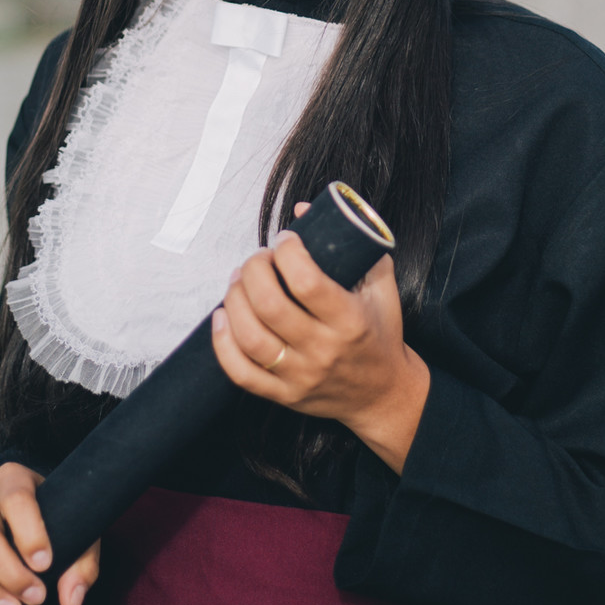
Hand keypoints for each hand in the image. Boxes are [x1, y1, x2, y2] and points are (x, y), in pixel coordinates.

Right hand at [0, 461, 100, 604]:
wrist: (28, 518)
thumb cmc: (55, 523)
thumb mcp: (78, 534)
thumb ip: (81, 566)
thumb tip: (70, 602)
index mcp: (13, 479)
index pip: (17, 500)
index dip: (29, 533)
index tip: (44, 565)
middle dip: (8, 574)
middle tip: (34, 600)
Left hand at [211, 205, 429, 473]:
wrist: (382, 394)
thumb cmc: (379, 333)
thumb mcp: (380, 285)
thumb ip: (354, 244)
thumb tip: (303, 208)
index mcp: (350, 320)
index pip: (306, 282)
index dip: (287, 252)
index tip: (284, 239)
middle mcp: (323, 350)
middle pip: (270, 307)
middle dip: (254, 271)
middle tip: (257, 259)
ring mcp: (300, 376)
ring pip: (251, 338)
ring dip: (235, 301)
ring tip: (238, 281)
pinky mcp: (283, 395)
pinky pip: (241, 373)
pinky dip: (223, 343)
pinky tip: (222, 317)